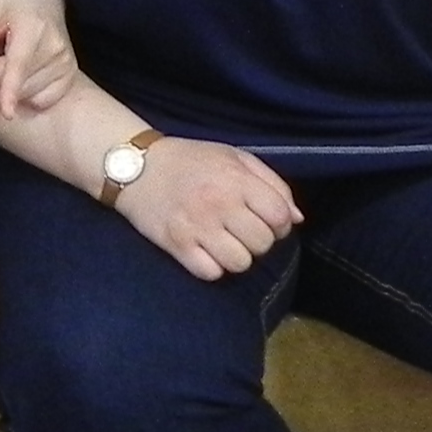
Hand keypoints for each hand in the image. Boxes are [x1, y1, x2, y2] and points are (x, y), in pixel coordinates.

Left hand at [0, 0, 76, 120]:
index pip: (18, 64)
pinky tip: (25, 70)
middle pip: (12, 83)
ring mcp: (66, 62)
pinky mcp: (70, 73)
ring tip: (10, 55)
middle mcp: (55, 46)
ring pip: (26, 94)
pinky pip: (42, 100)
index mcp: (33, 27)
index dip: (10, 90)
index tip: (7, 113)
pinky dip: (28, 92)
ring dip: (9, 82)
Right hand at [112, 138, 301, 281]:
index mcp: (235, 179)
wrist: (135, 166)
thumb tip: (296, 219)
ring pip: (240, 263)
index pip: (279, 217)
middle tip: (241, 230)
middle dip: (258, 240)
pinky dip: (212, 267)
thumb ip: (272, 183)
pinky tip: (205, 252)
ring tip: (224, 242)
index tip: (265, 220)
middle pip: (263, 243)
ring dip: (236, 256)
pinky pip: (210, 273)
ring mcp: (196, 226)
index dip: (280, 224)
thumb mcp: (234, 157)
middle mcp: (218, 203)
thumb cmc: (190, 161)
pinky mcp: (176, 245)